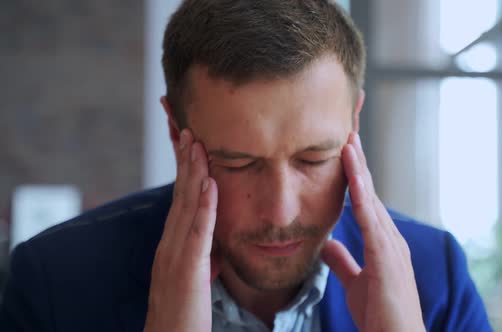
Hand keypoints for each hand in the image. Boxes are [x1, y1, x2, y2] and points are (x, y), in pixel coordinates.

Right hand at [144, 130, 219, 331]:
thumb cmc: (183, 312)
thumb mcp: (194, 275)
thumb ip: (202, 253)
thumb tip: (214, 240)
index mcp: (173, 241)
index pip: (180, 195)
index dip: (183, 166)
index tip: (188, 138)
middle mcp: (170, 242)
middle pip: (178, 191)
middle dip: (182, 157)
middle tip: (186, 124)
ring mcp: (175, 254)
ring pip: (186, 204)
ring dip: (192, 171)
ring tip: (197, 141)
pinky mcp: (186, 269)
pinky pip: (197, 232)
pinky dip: (204, 205)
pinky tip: (210, 183)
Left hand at [321, 133, 424, 331]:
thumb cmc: (382, 314)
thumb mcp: (356, 282)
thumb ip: (344, 262)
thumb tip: (330, 244)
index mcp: (381, 241)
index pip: (364, 199)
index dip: (353, 174)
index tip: (343, 148)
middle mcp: (388, 236)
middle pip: (369, 190)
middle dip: (358, 160)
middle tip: (348, 128)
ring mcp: (390, 244)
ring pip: (370, 198)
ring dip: (359, 168)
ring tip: (349, 140)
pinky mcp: (387, 257)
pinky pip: (370, 219)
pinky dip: (361, 194)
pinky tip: (352, 174)